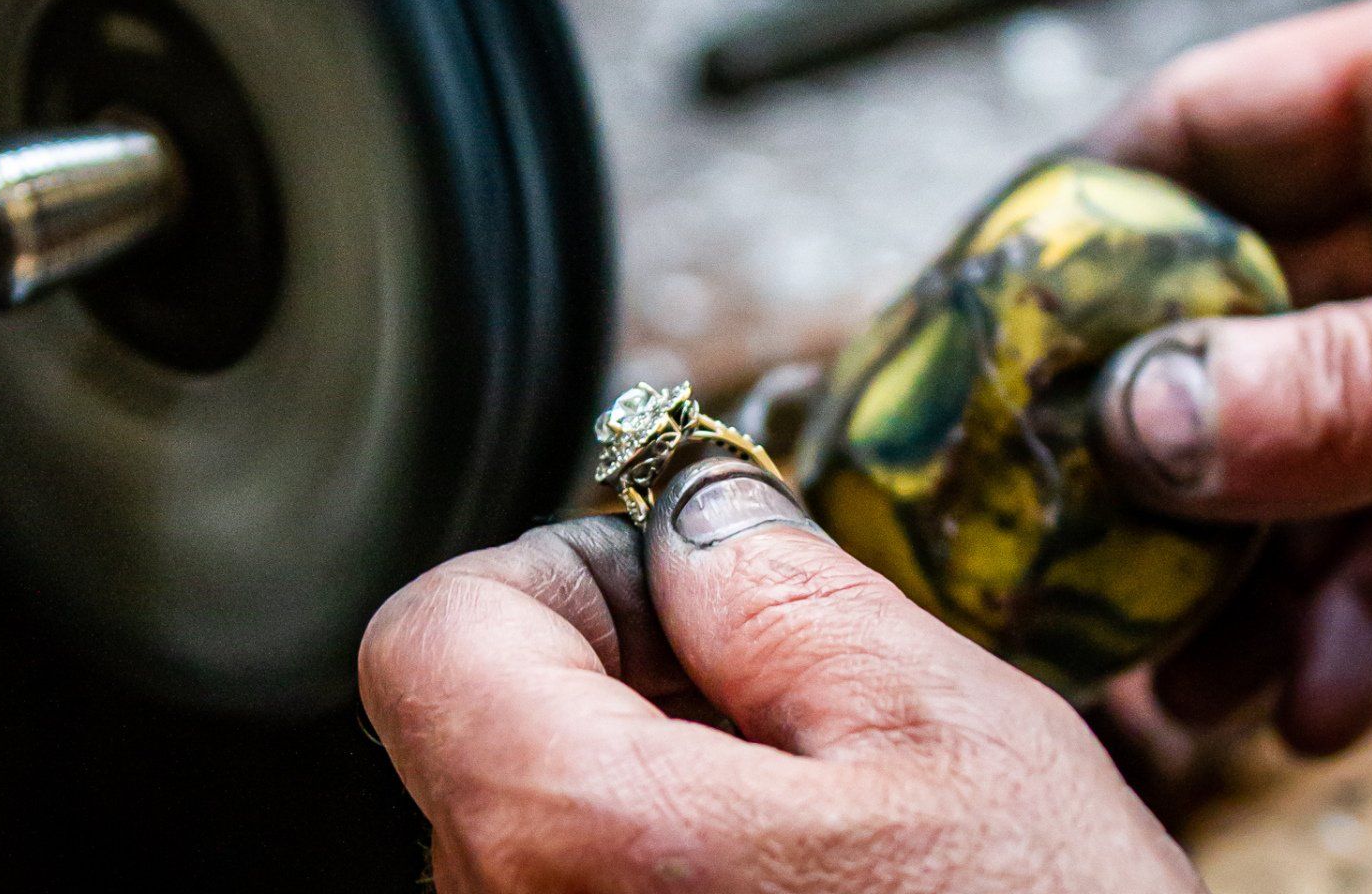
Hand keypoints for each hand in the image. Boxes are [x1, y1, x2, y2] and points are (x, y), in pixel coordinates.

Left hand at [360, 460, 1200, 892]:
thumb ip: (776, 591)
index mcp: (574, 841)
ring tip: (804, 828)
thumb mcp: (942, 732)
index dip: (555, 581)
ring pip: (524, 836)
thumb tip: (691, 514)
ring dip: (641, 789)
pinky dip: (650, 878)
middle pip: (475, 737)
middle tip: (776, 710)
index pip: (428, 639)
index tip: (672, 600)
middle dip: (614, 681)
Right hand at [1090, 0, 1371, 754]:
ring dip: (1233, 573)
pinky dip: (1355, 620)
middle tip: (1042, 549)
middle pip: (1216, 317)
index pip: (1179, 134)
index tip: (965, 341)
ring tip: (1172, 679)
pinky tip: (1312, 698)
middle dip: (1134, 454)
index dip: (1055, 231)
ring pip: (1299, 448)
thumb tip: (1141, 421)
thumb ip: (1356, 377)